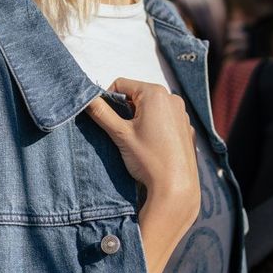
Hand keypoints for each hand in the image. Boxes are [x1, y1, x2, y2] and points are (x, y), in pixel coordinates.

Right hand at [86, 78, 198, 200]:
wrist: (176, 188)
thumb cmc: (149, 159)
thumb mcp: (120, 133)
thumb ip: (101, 112)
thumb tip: (86, 98)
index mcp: (155, 93)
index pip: (122, 84)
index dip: (109, 99)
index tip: (107, 118)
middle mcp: (172, 98)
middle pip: (137, 95)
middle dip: (126, 110)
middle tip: (121, 132)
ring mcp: (182, 113)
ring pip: (151, 108)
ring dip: (140, 118)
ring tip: (137, 141)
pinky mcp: (187, 127)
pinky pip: (165, 119)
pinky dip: (155, 127)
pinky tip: (152, 146)